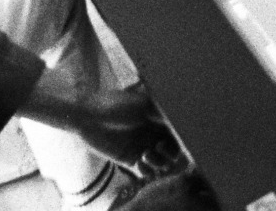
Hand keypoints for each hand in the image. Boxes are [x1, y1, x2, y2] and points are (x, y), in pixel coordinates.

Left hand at [66, 84, 182, 176]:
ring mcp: (143, 146)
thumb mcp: (145, 105)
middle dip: (171, 152)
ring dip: (158, 161)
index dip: (183, 138)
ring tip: (146, 154)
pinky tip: (139, 161)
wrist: (88, 117)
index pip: (180, 131)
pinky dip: (146, 170)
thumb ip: (167, 115)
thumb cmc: (117, 105)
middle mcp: (154, 133)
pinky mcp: (130, 159)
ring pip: (162, 162)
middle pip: (173, 149)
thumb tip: (187, 121)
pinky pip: (146, 171)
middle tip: (159, 147)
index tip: (180, 140)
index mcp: (160, 118)